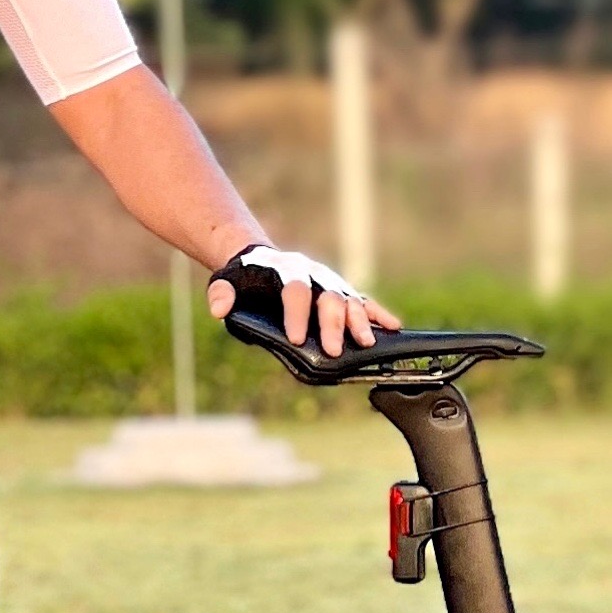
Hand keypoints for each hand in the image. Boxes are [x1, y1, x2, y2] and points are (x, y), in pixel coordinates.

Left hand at [207, 244, 401, 358]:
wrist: (259, 261)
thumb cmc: (244, 279)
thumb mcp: (226, 282)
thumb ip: (222, 293)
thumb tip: (219, 307)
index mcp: (285, 270)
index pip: (294, 291)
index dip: (296, 315)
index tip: (297, 339)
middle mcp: (313, 273)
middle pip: (327, 297)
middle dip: (332, 324)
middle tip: (333, 351)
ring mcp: (330, 282)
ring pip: (349, 300)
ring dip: (359, 321)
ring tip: (366, 343)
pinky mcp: (341, 292)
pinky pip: (363, 302)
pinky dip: (378, 313)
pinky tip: (393, 327)